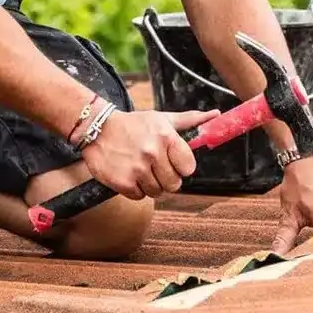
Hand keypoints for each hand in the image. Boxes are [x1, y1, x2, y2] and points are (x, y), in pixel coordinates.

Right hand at [80, 108, 220, 199]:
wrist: (97, 129)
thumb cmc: (134, 125)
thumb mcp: (162, 118)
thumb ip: (190, 120)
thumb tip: (215, 115)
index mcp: (166, 136)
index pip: (189, 167)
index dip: (181, 167)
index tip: (172, 162)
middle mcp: (153, 153)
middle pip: (174, 184)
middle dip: (166, 178)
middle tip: (154, 166)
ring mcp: (138, 169)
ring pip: (157, 192)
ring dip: (150, 184)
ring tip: (139, 168)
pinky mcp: (123, 183)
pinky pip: (140, 196)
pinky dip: (135, 189)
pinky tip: (128, 173)